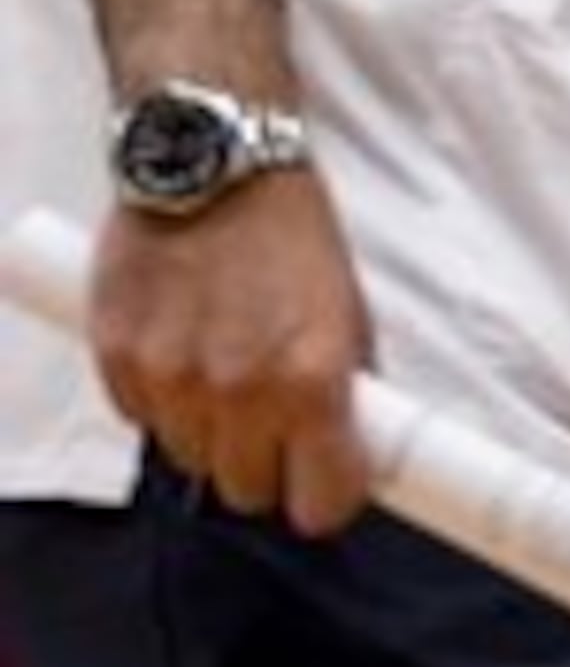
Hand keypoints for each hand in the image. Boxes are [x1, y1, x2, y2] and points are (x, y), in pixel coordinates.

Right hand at [90, 166, 374, 533]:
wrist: (216, 166)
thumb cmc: (291, 231)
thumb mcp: (349, 308)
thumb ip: (347, 384)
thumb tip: (354, 440)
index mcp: (311, 379)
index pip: (319, 500)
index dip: (325, 501)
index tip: (325, 490)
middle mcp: (239, 389)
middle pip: (247, 491)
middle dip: (265, 466)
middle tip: (274, 423)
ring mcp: (172, 377)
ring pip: (190, 459)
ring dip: (211, 432)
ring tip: (225, 369)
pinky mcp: (118, 358)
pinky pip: (141, 418)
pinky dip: (161, 400)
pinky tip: (181, 349)